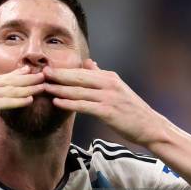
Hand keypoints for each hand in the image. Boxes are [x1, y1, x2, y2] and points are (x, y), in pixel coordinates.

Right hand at [0, 65, 44, 136]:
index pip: (1, 78)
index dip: (16, 73)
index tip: (28, 69)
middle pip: (10, 81)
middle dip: (28, 77)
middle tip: (44, 74)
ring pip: (11, 90)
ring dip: (28, 87)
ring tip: (43, 86)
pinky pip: (5, 102)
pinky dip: (18, 100)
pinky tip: (30, 100)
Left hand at [43, 59, 166, 146]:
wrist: (150, 126)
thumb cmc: (132, 110)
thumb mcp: (118, 88)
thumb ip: (101, 75)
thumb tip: (89, 62)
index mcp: (110, 77)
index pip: (82, 71)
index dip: (64, 70)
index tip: (48, 68)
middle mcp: (109, 84)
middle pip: (78, 77)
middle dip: (58, 75)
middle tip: (41, 73)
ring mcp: (108, 97)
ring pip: (79, 91)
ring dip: (60, 88)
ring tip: (44, 87)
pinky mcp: (108, 111)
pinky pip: (84, 105)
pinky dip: (69, 103)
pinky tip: (57, 102)